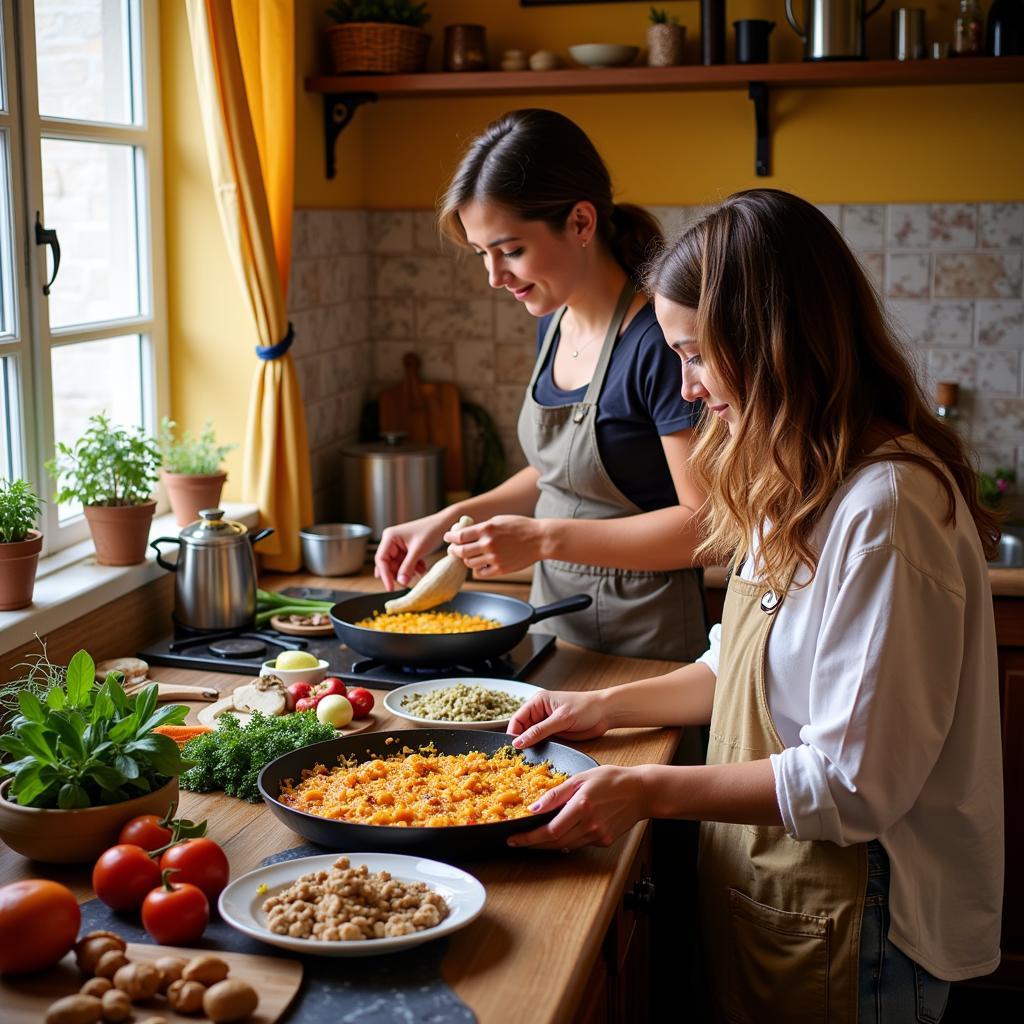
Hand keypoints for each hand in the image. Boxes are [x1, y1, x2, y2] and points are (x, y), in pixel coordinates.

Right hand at [374, 511, 450, 589]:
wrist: (444, 524)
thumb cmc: (431, 531)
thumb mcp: (418, 550)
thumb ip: (408, 567)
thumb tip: (401, 582)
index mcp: (390, 537)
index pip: (381, 559)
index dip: (385, 575)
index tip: (390, 588)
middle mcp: (391, 541)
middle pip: (388, 564)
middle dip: (398, 573)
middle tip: (407, 583)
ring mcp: (399, 546)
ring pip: (398, 565)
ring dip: (407, 571)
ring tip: (419, 572)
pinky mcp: (406, 550)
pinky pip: (405, 564)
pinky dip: (412, 568)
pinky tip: (421, 568)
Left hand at [443, 515, 544, 577]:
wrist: (540, 539)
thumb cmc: (520, 527)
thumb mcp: (499, 520)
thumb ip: (481, 527)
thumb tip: (464, 533)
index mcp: (487, 529)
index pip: (460, 536)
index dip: (450, 537)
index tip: (448, 537)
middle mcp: (488, 544)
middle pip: (461, 552)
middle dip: (453, 550)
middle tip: (453, 549)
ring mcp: (494, 558)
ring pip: (469, 563)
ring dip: (466, 560)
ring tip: (470, 555)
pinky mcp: (501, 569)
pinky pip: (481, 573)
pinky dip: (478, 569)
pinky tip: (482, 563)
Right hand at [507, 690, 611, 748]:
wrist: (605, 713)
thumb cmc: (586, 708)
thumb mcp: (561, 719)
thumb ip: (539, 731)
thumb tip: (519, 742)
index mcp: (538, 702)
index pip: (517, 719)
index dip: (513, 734)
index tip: (513, 749)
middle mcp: (540, 712)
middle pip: (522, 729)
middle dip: (521, 742)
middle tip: (519, 757)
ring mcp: (547, 723)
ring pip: (531, 737)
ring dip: (530, 747)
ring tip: (528, 759)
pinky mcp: (554, 733)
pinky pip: (541, 742)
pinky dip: (539, 749)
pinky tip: (539, 756)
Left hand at [507, 765, 648, 850]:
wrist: (641, 792)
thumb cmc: (612, 779)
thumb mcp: (581, 778)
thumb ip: (556, 794)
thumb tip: (534, 807)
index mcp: (582, 806)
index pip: (549, 830)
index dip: (528, 838)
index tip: (513, 839)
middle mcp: (589, 825)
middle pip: (555, 843)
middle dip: (533, 844)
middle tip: (517, 841)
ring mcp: (598, 835)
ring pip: (566, 846)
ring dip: (547, 844)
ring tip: (533, 838)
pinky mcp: (604, 841)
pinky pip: (579, 843)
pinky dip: (566, 840)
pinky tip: (560, 833)